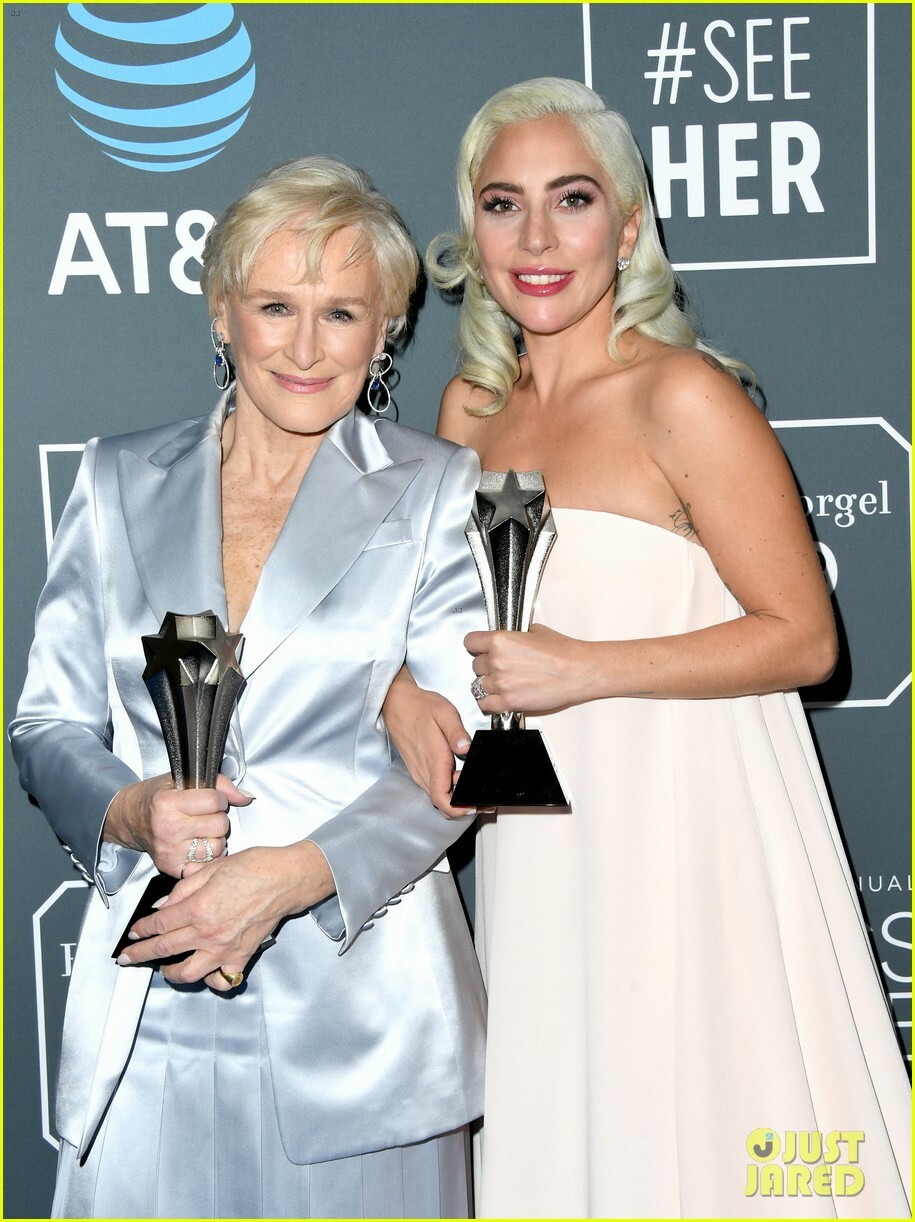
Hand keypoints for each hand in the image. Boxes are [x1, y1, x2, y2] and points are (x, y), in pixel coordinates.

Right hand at [103, 774, 252, 877]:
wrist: (130, 819)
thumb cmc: (158, 796)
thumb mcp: (184, 779)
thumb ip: (220, 784)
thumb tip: (246, 797)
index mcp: (167, 803)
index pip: (214, 801)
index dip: (218, 798)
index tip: (211, 798)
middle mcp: (167, 829)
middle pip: (219, 825)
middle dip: (218, 818)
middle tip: (205, 815)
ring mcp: (169, 851)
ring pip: (217, 847)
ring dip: (215, 838)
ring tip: (201, 830)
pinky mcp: (171, 867)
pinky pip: (206, 864)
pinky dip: (208, 856)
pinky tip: (198, 845)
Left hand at [116, 841, 333, 989]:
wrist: (286, 879)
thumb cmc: (254, 867)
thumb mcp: (213, 868)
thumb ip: (184, 888)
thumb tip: (164, 905)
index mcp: (197, 907)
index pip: (159, 923)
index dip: (141, 928)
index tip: (133, 932)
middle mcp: (207, 932)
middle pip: (164, 949)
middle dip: (140, 954)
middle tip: (127, 957)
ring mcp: (224, 948)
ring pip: (187, 972)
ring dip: (169, 972)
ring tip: (164, 968)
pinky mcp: (240, 956)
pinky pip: (222, 979)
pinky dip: (211, 980)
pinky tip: (206, 973)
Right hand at [383, 668, 476, 817]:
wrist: (396, 703)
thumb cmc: (419, 707)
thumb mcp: (444, 712)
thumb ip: (457, 732)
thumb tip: (467, 749)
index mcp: (433, 760)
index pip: (442, 800)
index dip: (459, 810)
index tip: (475, 804)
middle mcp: (424, 772)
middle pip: (442, 803)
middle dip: (464, 806)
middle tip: (483, 796)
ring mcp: (419, 772)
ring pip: (438, 797)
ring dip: (456, 797)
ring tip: (474, 784)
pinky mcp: (418, 770)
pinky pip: (434, 787)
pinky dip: (448, 789)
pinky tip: (459, 776)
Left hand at [465, 624, 591, 714]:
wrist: (577, 671)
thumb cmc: (563, 652)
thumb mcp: (535, 631)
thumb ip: (515, 635)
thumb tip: (511, 637)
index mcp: (500, 641)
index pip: (470, 642)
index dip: (477, 645)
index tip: (480, 649)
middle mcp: (497, 662)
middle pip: (475, 665)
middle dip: (486, 665)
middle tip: (501, 666)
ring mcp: (501, 684)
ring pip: (478, 685)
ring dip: (489, 684)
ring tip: (504, 682)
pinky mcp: (509, 702)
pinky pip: (484, 705)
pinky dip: (489, 702)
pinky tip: (498, 697)